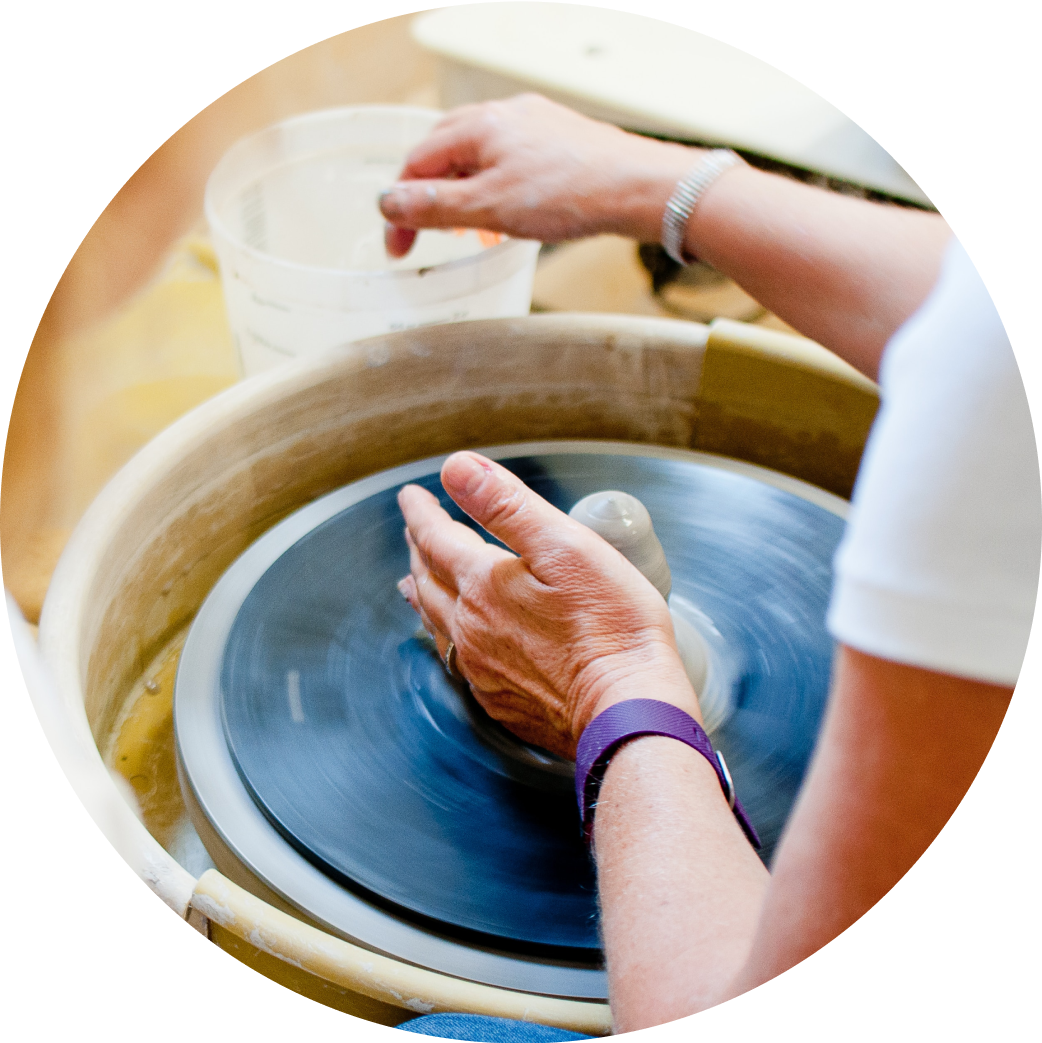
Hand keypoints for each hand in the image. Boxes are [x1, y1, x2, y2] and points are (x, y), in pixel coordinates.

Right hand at [379, 94, 700, 257]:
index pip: (419, 161)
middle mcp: (506, 116)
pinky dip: (497, 189)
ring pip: (482, 158)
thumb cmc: (570, 193)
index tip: (398, 248)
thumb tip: (388, 203)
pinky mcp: (562, 143)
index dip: (401, 206)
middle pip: (447, 153)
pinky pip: (514, 163)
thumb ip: (435, 207)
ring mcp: (537, 126)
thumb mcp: (489, 208)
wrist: (639, 189)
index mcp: (480, 125)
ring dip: (465, 194)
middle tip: (426, 235)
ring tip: (468, 229)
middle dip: (431, 194)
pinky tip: (510, 214)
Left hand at [397, 451, 698, 758]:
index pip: (437, 537)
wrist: (627, 713)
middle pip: (430, 580)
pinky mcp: (501, 700)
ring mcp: (483, 669)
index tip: (411, 496)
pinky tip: (455, 642)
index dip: (421, 512)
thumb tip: (457, 468)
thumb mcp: (565, 546)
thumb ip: (507, 504)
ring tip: (413, 582)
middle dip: (419, 550)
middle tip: (414, 532)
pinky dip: (447, 638)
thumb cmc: (611, 627)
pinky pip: (457, 661)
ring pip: (436, 623)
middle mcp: (471, 627)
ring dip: (423, 594)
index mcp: (484, 583)